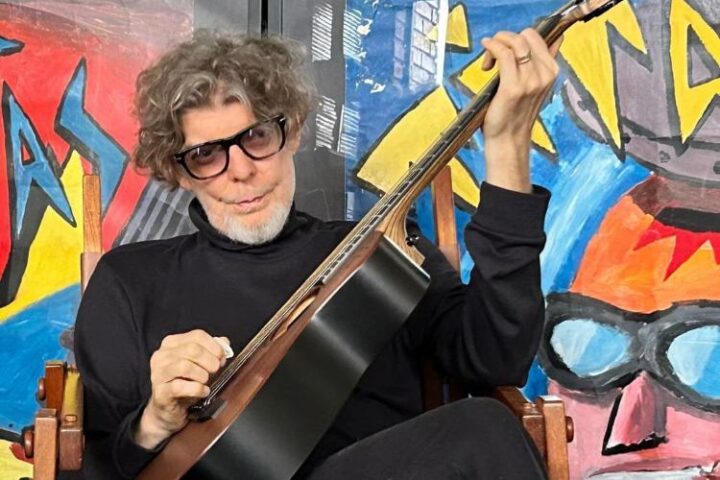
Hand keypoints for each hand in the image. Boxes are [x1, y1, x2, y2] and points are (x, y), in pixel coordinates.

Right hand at [134, 329, 228, 448]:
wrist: (169, 410)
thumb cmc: (185, 384)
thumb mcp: (199, 364)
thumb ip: (212, 350)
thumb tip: (225, 343)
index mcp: (171, 343)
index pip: (197, 335)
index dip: (214, 346)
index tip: (222, 358)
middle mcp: (161, 356)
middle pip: (192, 349)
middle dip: (210, 361)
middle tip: (216, 371)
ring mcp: (158, 374)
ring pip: (184, 366)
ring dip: (202, 374)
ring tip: (207, 381)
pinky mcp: (160, 392)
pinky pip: (180, 386)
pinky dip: (197, 389)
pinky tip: (203, 391)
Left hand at [480, 29, 561, 192]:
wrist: (508, 139)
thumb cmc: (515, 112)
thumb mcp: (535, 84)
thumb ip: (543, 62)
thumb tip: (556, 38)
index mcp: (551, 71)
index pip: (538, 37)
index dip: (518, 38)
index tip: (505, 51)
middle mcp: (544, 75)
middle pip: (526, 36)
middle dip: (506, 38)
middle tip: (494, 56)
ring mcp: (530, 81)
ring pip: (514, 43)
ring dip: (496, 44)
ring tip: (488, 61)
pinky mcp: (513, 87)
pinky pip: (503, 54)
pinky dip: (492, 46)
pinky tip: (486, 48)